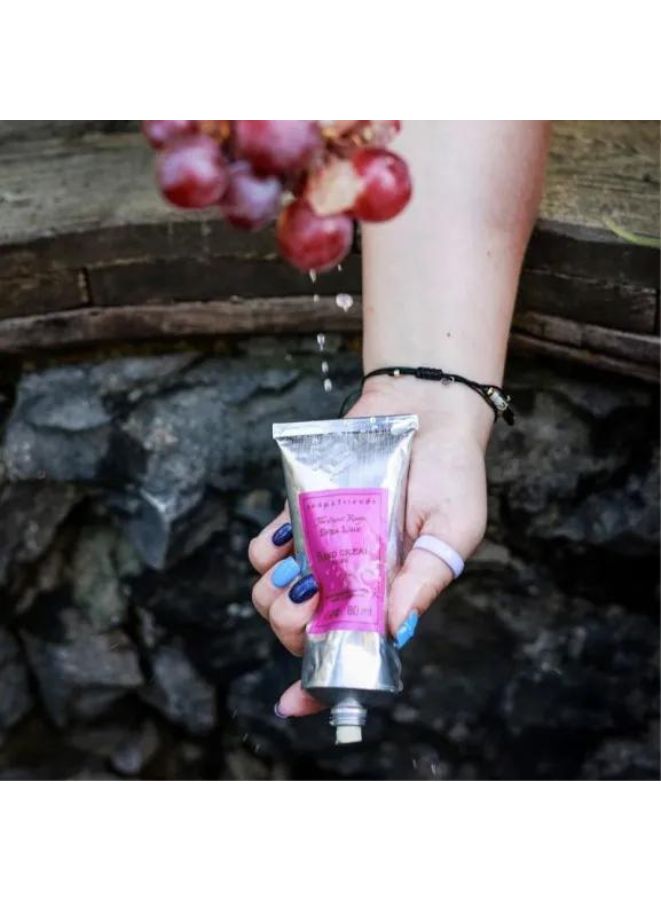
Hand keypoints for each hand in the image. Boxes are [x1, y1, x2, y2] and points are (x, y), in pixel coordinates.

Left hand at [248, 376, 490, 717]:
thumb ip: (425, 579)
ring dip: (274, 594)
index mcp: (389, 598)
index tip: (293, 704)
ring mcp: (322, 551)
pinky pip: (263, 548)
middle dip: (293, 629)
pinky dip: (265, 550)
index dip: (320, 687)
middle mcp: (351, 581)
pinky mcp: (300, 516)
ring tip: (300, 571)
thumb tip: (392, 630)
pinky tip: (286, 538)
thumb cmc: (452, 475)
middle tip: (312, 599)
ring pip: (273, 596)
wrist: (425, 412)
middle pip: (301, 632)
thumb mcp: (455, 529)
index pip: (350, 655)